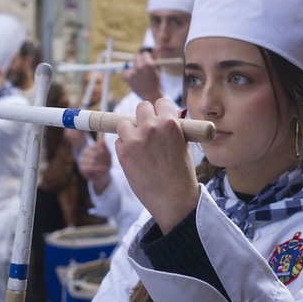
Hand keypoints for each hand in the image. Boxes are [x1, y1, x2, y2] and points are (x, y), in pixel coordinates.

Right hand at [78, 138, 112, 192]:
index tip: (108, 156)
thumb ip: (105, 148)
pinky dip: (98, 168)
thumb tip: (103, 139)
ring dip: (101, 165)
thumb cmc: (105, 164)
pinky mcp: (82, 167)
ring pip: (92, 160)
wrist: (102, 176)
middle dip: (103, 159)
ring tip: (106, 168)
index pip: (96, 146)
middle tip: (108, 163)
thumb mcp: (108, 156)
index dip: (103, 151)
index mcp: (91, 147)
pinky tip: (103, 169)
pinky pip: (90, 167)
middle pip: (95, 153)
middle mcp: (85, 152)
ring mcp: (82, 159)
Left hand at [115, 98, 198, 231]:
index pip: (161, 102)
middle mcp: (151, 127)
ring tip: (139, 145)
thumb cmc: (182, 174)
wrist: (173, 199)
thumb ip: (173, 128)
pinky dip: (124, 147)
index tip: (160, 117)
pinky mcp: (123, 153)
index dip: (161, 110)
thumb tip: (163, 117)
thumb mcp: (184, 145)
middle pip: (141, 107)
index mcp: (170, 123)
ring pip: (124, 123)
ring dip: (130, 130)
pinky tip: (136, 159)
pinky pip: (118, 141)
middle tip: (148, 130)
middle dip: (144, 116)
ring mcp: (135, 140)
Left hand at [122, 52, 162, 102]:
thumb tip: (156, 48)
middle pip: (136, 57)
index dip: (146, 57)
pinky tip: (135, 79)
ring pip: (131, 64)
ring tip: (139, 76)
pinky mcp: (127, 77)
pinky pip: (126, 72)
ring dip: (134, 68)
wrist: (150, 95)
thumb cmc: (155, 81)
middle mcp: (140, 67)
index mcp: (149, 64)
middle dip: (139, 60)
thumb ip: (155, 58)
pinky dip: (129, 74)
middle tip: (141, 67)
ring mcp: (133, 72)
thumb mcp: (157, 69)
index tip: (147, 61)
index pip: (144, 54)